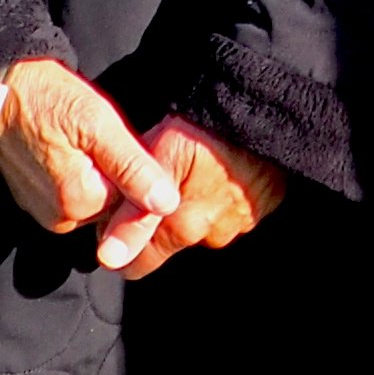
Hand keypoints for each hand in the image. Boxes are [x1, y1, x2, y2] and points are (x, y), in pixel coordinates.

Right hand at [0, 60, 186, 271]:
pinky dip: (77, 172)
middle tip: (100, 133)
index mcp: (79, 204)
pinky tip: (68, 144)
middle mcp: (60, 219)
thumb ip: (133, 168)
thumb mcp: (98, 123)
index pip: (134, 201)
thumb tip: (166, 204)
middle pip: (112, 202)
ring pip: (93, 197)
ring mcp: (43, 212)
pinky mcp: (33, 200)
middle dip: (117, 171)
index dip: (139, 169)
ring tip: (81, 136)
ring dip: (98, 171)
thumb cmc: (44, 97)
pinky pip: (70, 193)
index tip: (122, 139)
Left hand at [130, 115, 289, 264]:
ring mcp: (240, 222)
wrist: (264, 111)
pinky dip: (221, 196)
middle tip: (156, 180)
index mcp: (182, 228)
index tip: (116, 214)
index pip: (138, 264)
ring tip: (191, 168)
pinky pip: (232, 210)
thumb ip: (132, 216)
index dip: (120, 241)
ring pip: (202, 225)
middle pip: (170, 242)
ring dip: (192, 206)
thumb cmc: (205, 130)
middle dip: (158, 220)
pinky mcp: (261, 206)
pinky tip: (217, 169)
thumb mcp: (158, 163)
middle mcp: (212, 235)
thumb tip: (109, 259)